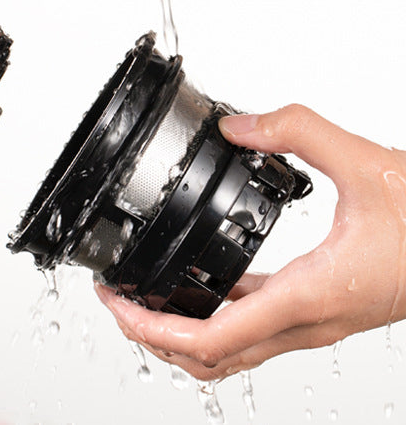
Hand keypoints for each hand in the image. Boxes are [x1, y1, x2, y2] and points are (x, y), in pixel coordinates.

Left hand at [95, 104, 405, 379]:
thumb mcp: (369, 162)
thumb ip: (299, 132)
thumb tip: (239, 126)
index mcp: (310, 296)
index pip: (213, 339)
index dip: (153, 328)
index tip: (118, 303)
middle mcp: (308, 320)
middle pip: (212, 358)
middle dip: (153, 336)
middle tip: (117, 301)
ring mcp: (315, 319)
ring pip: (234, 350)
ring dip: (182, 332)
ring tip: (146, 297)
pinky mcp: (320, 306)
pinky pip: (255, 324)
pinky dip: (216, 312)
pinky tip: (203, 280)